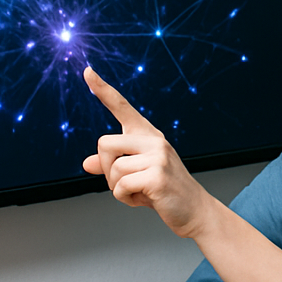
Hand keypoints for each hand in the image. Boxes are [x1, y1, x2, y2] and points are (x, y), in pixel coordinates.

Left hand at [82, 66, 212, 237]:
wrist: (195, 210)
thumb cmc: (164, 191)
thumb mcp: (136, 175)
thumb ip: (112, 166)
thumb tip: (87, 163)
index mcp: (148, 136)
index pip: (122, 108)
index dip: (103, 90)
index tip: (87, 71)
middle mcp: (154, 140)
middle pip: (104, 143)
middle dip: (106, 168)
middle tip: (124, 182)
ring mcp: (158, 157)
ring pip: (112, 169)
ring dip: (116, 188)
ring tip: (137, 192)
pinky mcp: (157, 176)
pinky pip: (120, 186)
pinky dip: (124, 198)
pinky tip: (142, 199)